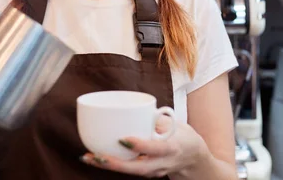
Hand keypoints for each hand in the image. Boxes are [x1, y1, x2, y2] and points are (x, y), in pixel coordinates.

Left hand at [80, 116, 208, 177]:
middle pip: (138, 168)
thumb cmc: (183, 137)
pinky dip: (112, 165)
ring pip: (130, 172)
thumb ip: (158, 118)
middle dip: (115, 164)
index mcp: (172, 148)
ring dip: (109, 165)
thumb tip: (137, 109)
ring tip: (88, 157)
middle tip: (96, 156)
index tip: (123, 139)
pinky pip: (128, 171)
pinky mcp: (147, 173)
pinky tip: (95, 158)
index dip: (140, 145)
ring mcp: (154, 171)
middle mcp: (162, 163)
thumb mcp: (176, 124)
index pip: (156, 148)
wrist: (194, 159)